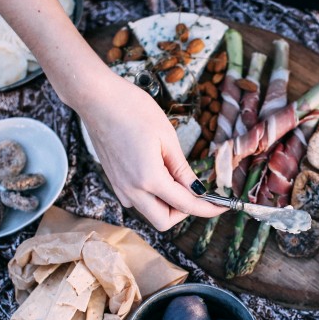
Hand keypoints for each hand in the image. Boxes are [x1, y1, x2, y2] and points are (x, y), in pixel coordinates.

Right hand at [77, 71, 225, 229]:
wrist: (96, 98)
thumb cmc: (131, 109)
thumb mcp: (167, 138)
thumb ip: (182, 170)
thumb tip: (197, 190)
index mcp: (148, 179)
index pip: (185, 205)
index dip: (208, 208)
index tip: (222, 206)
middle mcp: (131, 190)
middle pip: (164, 221)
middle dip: (184, 212)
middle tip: (198, 192)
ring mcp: (120, 187)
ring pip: (150, 211)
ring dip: (168, 204)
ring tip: (178, 175)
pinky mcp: (115, 181)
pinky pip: (138, 200)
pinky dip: (154, 195)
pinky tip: (160, 172)